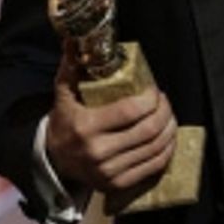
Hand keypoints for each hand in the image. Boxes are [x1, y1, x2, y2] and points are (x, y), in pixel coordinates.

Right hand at [45, 41, 177, 196]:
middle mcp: (98, 152)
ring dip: (169, 130)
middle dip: (164, 112)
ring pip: (154, 149)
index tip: (154, 90)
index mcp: (86, 127)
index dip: (150, 99)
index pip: (130, 111)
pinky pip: (152, 167)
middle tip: (165, 101)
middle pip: (147, 131)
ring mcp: (109, 172)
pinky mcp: (117, 185)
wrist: (54, 160)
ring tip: (169, 116)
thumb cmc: (64, 121)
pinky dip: (166, 151)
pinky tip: (168, 138)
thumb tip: (74, 38)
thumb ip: (71, 65)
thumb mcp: (64, 93)